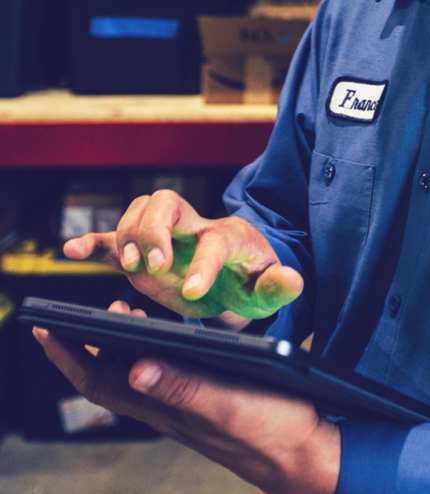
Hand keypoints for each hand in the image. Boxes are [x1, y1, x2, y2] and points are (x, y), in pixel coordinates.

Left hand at [33, 301, 339, 493]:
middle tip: (73, 314)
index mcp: (168, 409)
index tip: (45, 329)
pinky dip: (152, 349)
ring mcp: (187, 406)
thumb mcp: (228, 404)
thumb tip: (135, 369)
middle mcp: (169, 408)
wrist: (305, 455)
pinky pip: (165, 374)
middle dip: (85, 347)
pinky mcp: (207, 400)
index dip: (70, 357)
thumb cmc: (272, 430)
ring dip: (118, 345)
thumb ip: (185, 388)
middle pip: (111, 377)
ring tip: (117, 312)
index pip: (102, 383)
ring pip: (137, 374)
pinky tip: (166, 336)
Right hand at [63, 190, 302, 321]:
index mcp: (228, 237)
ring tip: (130, 269)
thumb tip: (294, 281)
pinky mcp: (143, 250)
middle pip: (167, 202)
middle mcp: (193, 227)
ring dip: (128, 236)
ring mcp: (165, 236)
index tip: (194, 291)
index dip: (203, 263)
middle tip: (154, 269)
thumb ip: (279, 287)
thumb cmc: (251, 281)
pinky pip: (113, 238)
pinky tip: (70, 251)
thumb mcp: (267, 290)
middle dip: (154, 232)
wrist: (235, 275)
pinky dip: (92, 242)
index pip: (213, 240)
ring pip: (139, 210)